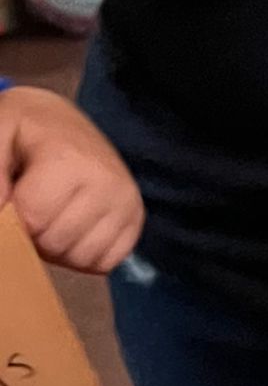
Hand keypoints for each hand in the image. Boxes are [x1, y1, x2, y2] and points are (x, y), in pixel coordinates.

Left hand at [0, 84, 142, 270]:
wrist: (64, 123)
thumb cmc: (27, 132)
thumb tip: (2, 215)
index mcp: (70, 160)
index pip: (34, 220)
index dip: (14, 221)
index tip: (14, 201)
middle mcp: (107, 182)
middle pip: (56, 243)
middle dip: (34, 237)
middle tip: (32, 212)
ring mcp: (126, 201)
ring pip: (81, 258)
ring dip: (58, 251)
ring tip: (52, 222)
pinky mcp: (136, 217)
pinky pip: (105, 262)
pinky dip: (83, 257)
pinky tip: (73, 233)